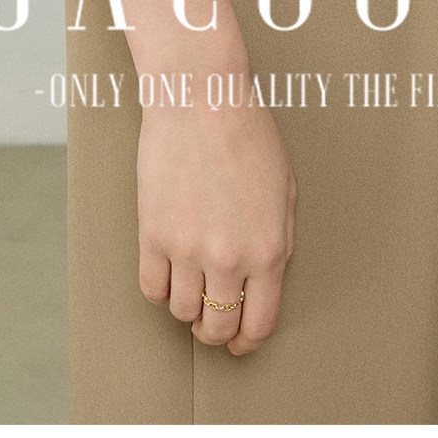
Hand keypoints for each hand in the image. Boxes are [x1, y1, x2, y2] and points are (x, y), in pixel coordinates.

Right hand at [137, 82, 296, 354]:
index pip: (259, 324)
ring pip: (182, 312)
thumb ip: (281, 239)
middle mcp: (229, 258)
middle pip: (218, 327)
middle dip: (217, 330)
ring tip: (190, 285)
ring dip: (187, 306)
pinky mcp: (153, 234)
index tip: (241, 341)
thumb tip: (268, 276)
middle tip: (212, 319)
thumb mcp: (286, 188)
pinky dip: (159, 287)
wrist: (201, 97)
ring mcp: (187, 249)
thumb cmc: (247, 133)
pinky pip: (151, 288)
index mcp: (267, 249)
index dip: (248, 341)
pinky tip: (167, 269)